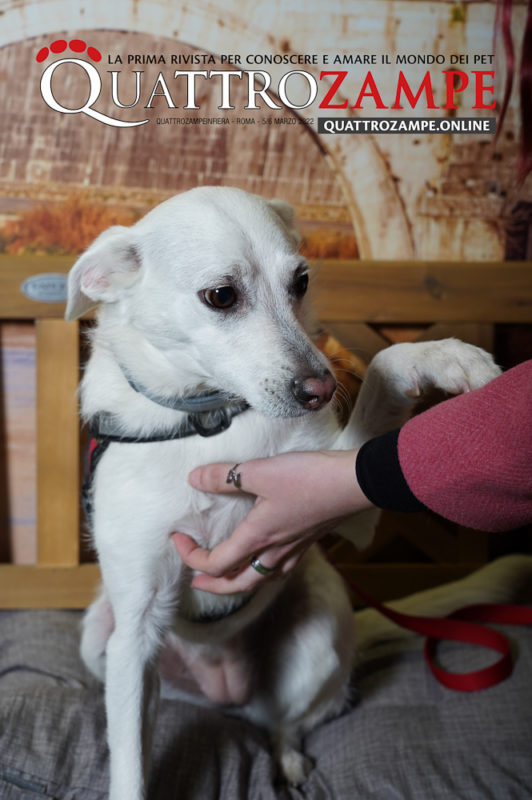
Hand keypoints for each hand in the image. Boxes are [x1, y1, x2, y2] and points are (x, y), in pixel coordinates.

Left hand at [172, 449, 371, 593]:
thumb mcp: (260, 471)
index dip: (191, 556)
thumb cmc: (308, 478)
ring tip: (226, 573)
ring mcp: (294, 550)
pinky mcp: (308, 542)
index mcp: (257, 538)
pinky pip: (279, 569)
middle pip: (237, 584)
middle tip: (195, 578)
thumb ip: (225, 476)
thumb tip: (193, 478)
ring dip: (237, 581)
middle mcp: (274, 552)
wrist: (354, 483)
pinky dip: (263, 571)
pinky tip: (264, 558)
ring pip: (260, 580)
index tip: (178, 538)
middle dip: (212, 585)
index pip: (216, 563)